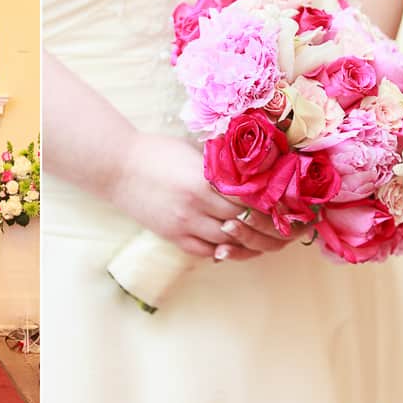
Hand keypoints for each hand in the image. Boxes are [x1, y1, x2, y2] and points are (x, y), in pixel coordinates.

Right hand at [110, 132, 299, 260]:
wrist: (117, 167)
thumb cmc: (156, 151)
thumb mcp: (193, 152)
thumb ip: (220, 166)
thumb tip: (252, 173)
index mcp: (204, 180)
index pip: (249, 198)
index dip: (270, 202)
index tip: (285, 202)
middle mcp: (197, 206)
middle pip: (244, 223)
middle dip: (265, 223)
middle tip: (282, 222)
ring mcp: (184, 224)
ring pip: (228, 243)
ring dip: (247, 240)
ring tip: (262, 235)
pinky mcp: (173, 236)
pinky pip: (206, 251)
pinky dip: (224, 249)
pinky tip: (233, 243)